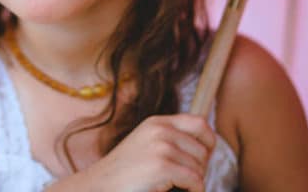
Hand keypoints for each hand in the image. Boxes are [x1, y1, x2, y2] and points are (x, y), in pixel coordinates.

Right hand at [77, 114, 215, 191]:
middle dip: (200, 168)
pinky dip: (191, 191)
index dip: (208, 143)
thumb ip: (170, 139)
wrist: (100, 186)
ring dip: (194, 182)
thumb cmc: (125, 173)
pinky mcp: (161, 166)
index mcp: (157, 123)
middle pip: (204, 149)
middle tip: (183, 179)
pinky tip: (173, 191)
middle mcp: (160, 130)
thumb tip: (208, 146)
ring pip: (200, 168)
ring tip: (173, 185)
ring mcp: (161, 147)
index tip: (199, 160)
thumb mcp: (147, 145)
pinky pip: (195, 181)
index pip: (200, 123)